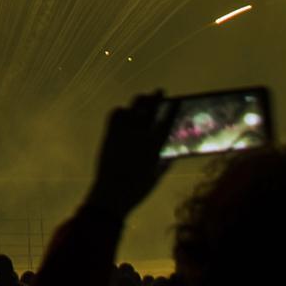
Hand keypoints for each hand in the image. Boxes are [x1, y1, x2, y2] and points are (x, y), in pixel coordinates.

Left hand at [84, 91, 175, 218]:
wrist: (111, 194)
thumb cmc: (136, 190)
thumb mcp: (155, 178)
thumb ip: (164, 164)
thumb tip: (171, 156)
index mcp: (154, 146)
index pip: (166, 122)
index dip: (172, 109)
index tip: (176, 101)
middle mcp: (140, 136)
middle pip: (150, 110)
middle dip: (155, 98)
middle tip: (159, 91)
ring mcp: (123, 134)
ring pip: (132, 108)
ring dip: (138, 101)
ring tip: (142, 97)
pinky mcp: (109, 135)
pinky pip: (115, 115)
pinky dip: (120, 111)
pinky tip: (123, 111)